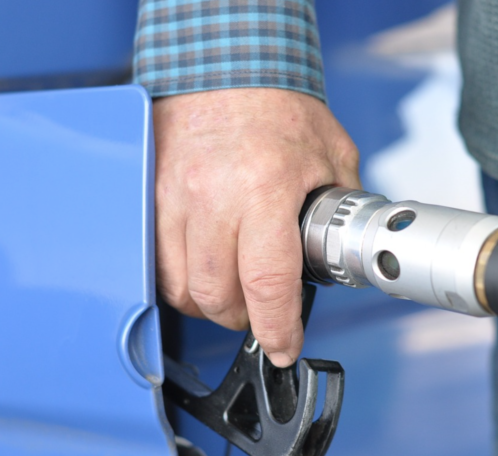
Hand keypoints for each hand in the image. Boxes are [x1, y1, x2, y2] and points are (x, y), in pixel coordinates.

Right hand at [153, 88, 359, 366]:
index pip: (268, 283)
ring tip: (232, 288)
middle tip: (260, 311)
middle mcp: (213, 197)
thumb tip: (346, 248)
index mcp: (265, 188)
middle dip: (243, 319)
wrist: (225, 66)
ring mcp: (174, 197)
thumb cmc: (278, 106)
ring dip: (209, 303)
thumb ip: (341, 207)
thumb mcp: (331, 155)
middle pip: (217, 297)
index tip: (283, 346)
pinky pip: (157, 261)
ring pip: (181, 287)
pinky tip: (202, 267)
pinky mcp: (151, 196)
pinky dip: (180, 279)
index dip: (277, 329)